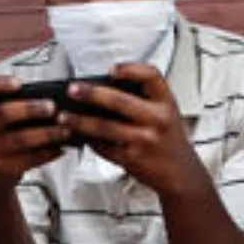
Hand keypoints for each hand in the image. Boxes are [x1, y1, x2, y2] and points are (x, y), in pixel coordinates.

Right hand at [0, 76, 70, 179]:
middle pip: (3, 114)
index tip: (19, 83)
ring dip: (46, 133)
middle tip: (52, 107)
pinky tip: (59, 148)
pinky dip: (47, 153)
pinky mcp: (2, 167)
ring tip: (64, 130)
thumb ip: (13, 105)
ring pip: (20, 139)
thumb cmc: (0, 136)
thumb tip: (48, 98)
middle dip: (30, 109)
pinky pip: (28, 159)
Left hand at [58, 64, 201, 195]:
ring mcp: (144, 140)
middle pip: (119, 101)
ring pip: (104, 128)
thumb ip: (144, 98)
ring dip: (79, 121)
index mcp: (166, 102)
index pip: (151, 76)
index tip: (111, 69)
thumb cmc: (168, 139)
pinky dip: (88, 140)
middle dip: (91, 94)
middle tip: (72, 90)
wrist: (180, 173)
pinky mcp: (132, 159)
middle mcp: (157, 120)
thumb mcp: (166, 112)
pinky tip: (77, 135)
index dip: (130, 69)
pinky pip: (104, 147)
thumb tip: (102, 87)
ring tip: (63, 116)